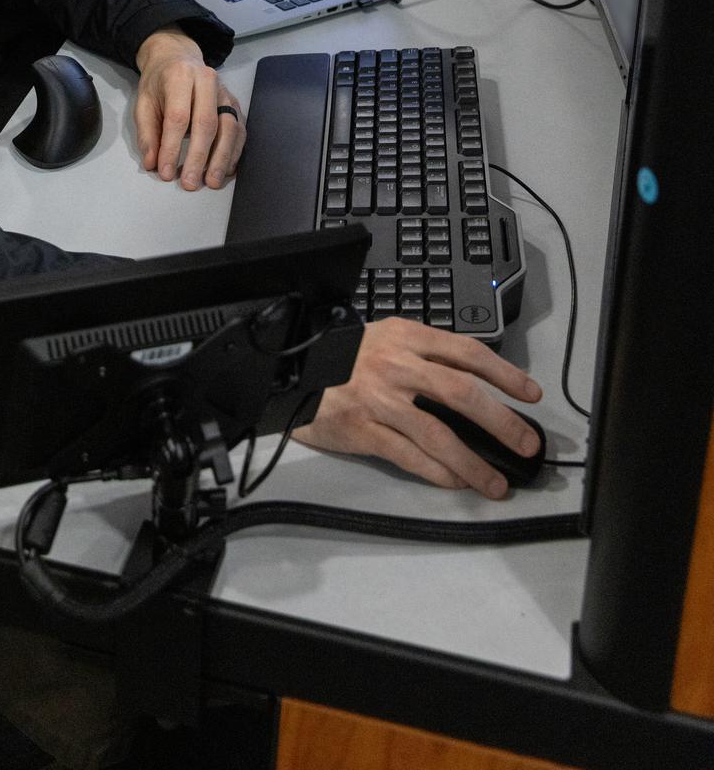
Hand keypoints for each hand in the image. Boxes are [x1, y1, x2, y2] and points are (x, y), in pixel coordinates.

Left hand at [133, 30, 243, 189]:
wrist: (177, 57)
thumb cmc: (159, 82)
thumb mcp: (143, 102)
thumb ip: (146, 133)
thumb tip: (152, 163)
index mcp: (180, 76)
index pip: (178, 117)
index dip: (172, 148)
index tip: (166, 172)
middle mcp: (207, 81)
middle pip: (207, 123)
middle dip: (199, 157)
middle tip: (190, 183)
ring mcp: (224, 91)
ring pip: (229, 127)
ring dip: (222, 158)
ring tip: (212, 181)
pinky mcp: (234, 103)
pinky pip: (240, 129)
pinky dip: (235, 152)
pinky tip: (227, 169)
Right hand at [294, 317, 543, 497]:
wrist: (289, 373)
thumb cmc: (340, 358)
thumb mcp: (384, 340)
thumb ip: (423, 356)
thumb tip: (476, 386)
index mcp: (406, 336)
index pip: (467, 353)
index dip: (505, 375)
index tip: (530, 394)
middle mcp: (396, 365)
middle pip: (462, 393)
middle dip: (502, 422)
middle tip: (526, 444)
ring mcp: (379, 399)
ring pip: (439, 434)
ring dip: (474, 463)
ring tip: (495, 483)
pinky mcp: (363, 429)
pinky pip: (409, 457)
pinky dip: (437, 473)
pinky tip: (455, 482)